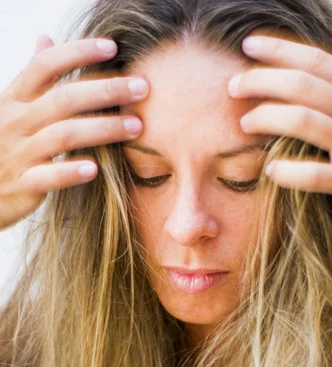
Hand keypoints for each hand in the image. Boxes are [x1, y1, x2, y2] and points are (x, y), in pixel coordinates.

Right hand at [0, 34, 148, 231]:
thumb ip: (32, 79)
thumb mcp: (11, 107)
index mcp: (14, 99)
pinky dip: (70, 172)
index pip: (45, 66)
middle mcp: (15, 122)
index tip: (113, 47)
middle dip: (106, 90)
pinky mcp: (23, 185)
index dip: (78, 52)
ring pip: (62, 135)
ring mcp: (18, 154)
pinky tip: (96, 169)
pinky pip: (48, 177)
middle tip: (142, 87)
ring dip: (102, 129)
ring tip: (136, 126)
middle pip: (64, 99)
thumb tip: (45, 39)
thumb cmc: (3, 146)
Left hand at [228, 32, 331, 234]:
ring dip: (269, 118)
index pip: (319, 62)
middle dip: (263, 81)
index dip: (281, 50)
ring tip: (246, 124)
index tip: (249, 45)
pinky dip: (289, 172)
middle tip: (233, 86)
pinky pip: (316, 175)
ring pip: (306, 122)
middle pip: (305, 86)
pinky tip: (270, 170)